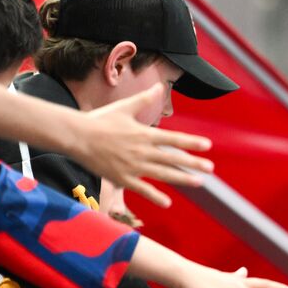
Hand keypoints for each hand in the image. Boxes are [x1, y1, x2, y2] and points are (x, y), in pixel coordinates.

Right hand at [78, 85, 214, 208]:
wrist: (77, 137)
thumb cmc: (100, 120)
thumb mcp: (125, 107)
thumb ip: (145, 98)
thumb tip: (160, 85)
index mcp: (144, 134)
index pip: (173, 139)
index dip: (191, 143)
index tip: (207, 146)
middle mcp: (142, 151)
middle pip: (173, 159)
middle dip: (193, 164)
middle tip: (210, 168)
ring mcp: (133, 167)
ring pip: (163, 174)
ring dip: (182, 179)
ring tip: (199, 182)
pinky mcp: (122, 178)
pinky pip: (142, 189)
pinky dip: (155, 197)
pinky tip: (167, 203)